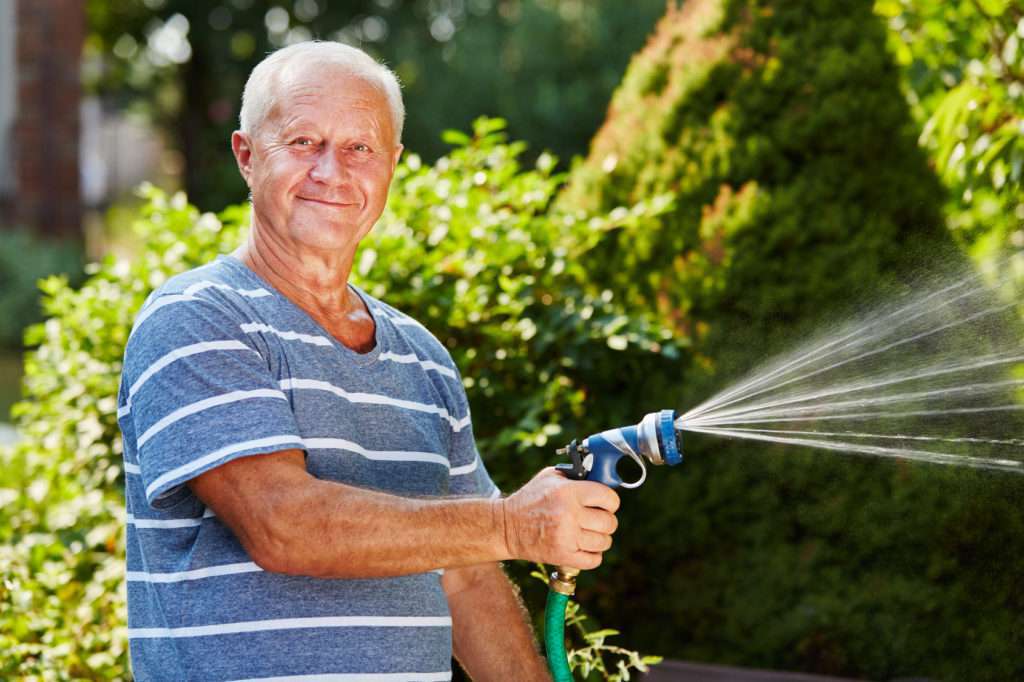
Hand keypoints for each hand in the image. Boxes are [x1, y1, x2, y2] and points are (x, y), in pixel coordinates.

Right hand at [500, 467, 619, 569]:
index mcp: (569, 492)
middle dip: (606, 521)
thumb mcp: (549, 477)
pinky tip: (583, 546)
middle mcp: (570, 515)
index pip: (609, 498)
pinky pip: (594, 560)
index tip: (605, 504)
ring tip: (587, 533)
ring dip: (599, 538)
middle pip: (609, 523)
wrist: (506, 527)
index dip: (610, 502)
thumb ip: (575, 474)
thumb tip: (600, 475)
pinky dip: (592, 555)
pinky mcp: (563, 556)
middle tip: (595, 519)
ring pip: (604, 542)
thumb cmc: (530, 499)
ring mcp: (567, 538)